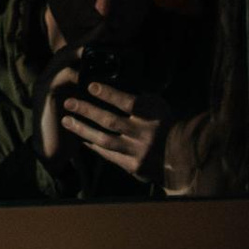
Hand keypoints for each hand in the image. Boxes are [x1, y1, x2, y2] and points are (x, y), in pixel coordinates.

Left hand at [56, 71, 172, 186]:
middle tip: (69, 102)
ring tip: (67, 120)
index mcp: (153, 114)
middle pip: (110, 121)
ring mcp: (138, 151)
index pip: (128, 102)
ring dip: (83, 129)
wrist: (181, 156)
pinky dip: (94, 146)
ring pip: (105, 140)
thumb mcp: (158, 105)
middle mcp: (145, 133)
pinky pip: (109, 155)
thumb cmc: (166, 124)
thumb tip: (114, 82)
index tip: (91, 86)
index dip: (109, 94)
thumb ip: (138, 97)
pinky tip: (82, 138)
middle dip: (87, 110)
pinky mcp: (134, 166)